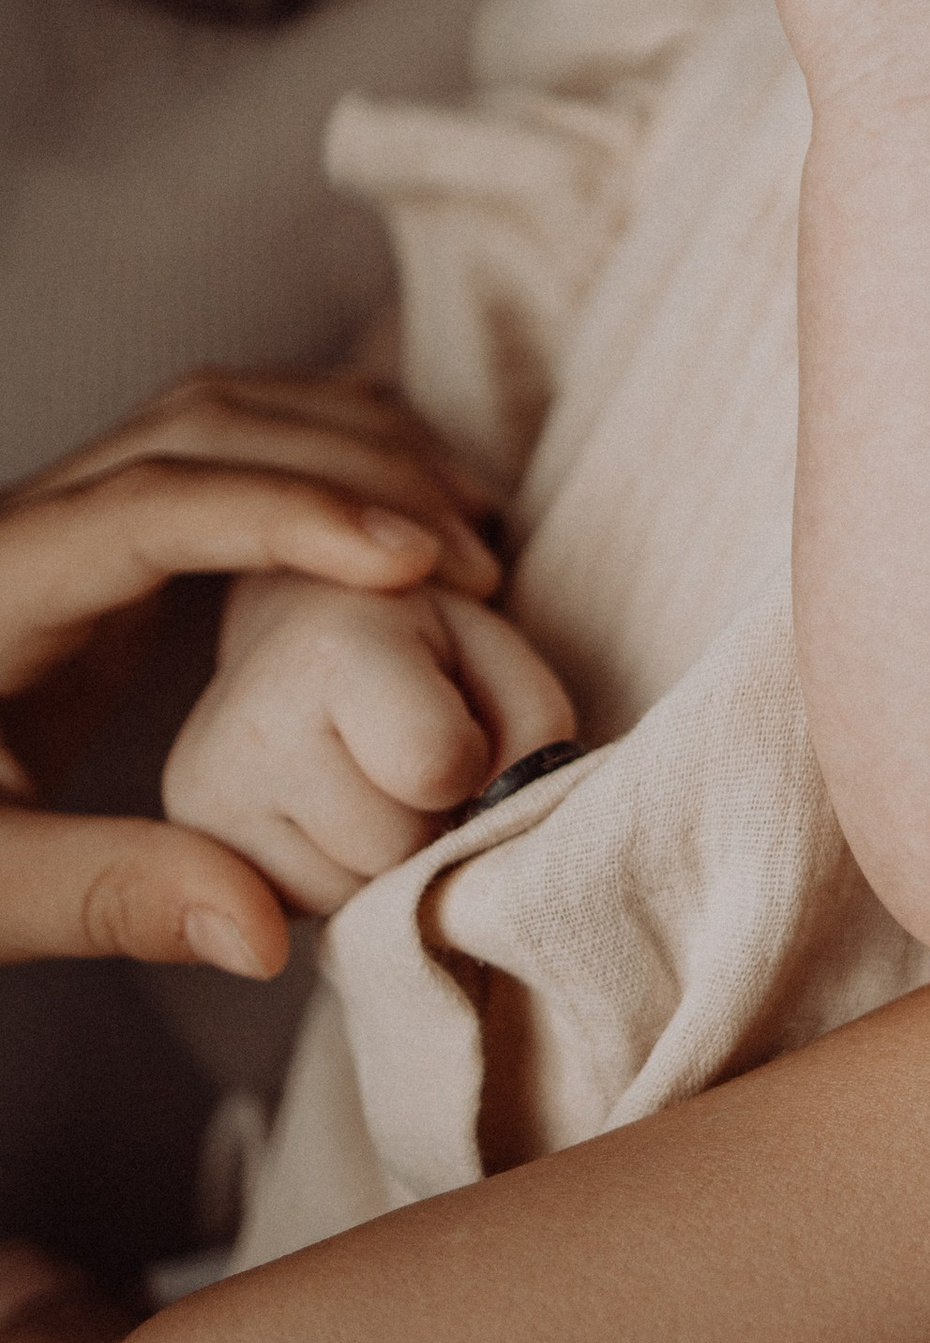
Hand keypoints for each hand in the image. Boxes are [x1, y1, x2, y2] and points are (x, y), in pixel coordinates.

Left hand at [0, 374, 498, 973]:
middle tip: (471, 559)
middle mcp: (27, 521)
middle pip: (203, 426)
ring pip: (220, 412)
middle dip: (354, 469)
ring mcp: (65, 512)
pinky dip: (327, 455)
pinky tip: (404, 523)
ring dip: (351, 443)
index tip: (415, 562)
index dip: (291, 516)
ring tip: (466, 528)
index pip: (153, 506)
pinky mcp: (100, 535)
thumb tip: (267, 930)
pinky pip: (225, 446)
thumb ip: (110, 897)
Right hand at [166, 572, 574, 915]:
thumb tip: (466, 856)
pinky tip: (323, 809)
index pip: (437, 768)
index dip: (471, 764)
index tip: (453, 722)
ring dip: (379, 857)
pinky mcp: (188, 839)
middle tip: (403, 756)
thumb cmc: (424, 649)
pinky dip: (333, 875)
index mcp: (333, 647)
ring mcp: (203, 789)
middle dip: (425, 820)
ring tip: (364, 778)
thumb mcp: (502, 658)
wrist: (302, 625)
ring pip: (350, 898)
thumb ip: (534, 736)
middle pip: (395, 851)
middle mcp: (249, 721)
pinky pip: (301, 913)